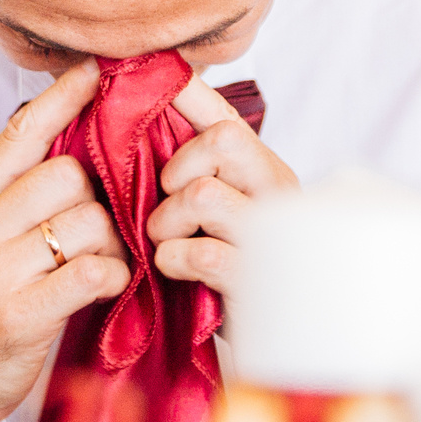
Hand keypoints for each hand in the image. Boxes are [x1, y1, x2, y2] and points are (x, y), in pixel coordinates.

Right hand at [0, 60, 131, 421]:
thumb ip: (15, 194)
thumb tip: (76, 144)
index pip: (20, 132)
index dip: (63, 97)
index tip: (97, 72)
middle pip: (67, 175)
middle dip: (99, 198)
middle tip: (101, 228)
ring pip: (88, 222)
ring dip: (111, 243)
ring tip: (102, 263)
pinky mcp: (21, 313)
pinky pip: (92, 271)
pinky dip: (113, 275)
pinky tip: (107, 286)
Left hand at [145, 75, 299, 297]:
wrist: (276, 338)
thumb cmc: (233, 272)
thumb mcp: (220, 214)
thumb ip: (197, 170)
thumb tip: (157, 108)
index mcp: (266, 171)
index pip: (226, 112)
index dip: (184, 93)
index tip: (142, 83)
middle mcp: (278, 194)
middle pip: (225, 138)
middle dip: (178, 168)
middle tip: (165, 201)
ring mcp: (273, 236)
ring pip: (204, 193)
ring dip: (167, 220)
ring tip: (165, 241)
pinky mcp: (257, 280)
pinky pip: (201, 251)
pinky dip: (173, 258)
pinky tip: (174, 268)